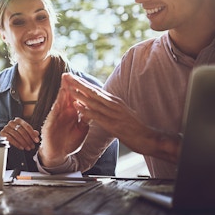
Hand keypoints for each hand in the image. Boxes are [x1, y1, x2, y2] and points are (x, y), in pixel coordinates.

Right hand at [0, 118, 38, 150]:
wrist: (7, 134)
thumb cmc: (17, 133)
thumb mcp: (25, 131)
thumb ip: (31, 132)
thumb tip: (37, 134)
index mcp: (18, 120)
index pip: (27, 126)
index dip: (32, 134)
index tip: (37, 140)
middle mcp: (12, 122)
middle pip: (21, 131)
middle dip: (28, 139)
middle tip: (32, 146)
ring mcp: (6, 127)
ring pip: (16, 135)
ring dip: (23, 142)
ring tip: (28, 148)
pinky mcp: (2, 133)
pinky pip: (10, 139)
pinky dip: (16, 144)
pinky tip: (21, 147)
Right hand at [38, 73, 89, 166]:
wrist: (59, 154)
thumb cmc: (69, 142)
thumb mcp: (81, 129)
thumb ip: (85, 119)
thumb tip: (92, 110)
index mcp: (72, 113)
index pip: (76, 98)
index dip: (79, 88)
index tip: (82, 78)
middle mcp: (64, 113)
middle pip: (67, 96)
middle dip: (68, 84)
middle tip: (69, 73)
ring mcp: (57, 117)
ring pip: (61, 101)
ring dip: (62, 90)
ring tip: (64, 79)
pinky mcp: (51, 123)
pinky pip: (55, 111)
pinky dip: (58, 103)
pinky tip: (61, 96)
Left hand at [62, 73, 179, 162]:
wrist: (149, 139)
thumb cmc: (134, 128)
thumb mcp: (120, 113)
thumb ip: (109, 107)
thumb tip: (99, 102)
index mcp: (114, 101)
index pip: (95, 89)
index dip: (81, 82)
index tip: (70, 76)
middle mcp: (114, 104)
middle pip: (92, 91)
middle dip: (77, 83)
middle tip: (65, 75)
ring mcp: (114, 114)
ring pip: (93, 101)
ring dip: (79, 93)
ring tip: (67, 86)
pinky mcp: (113, 124)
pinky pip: (97, 115)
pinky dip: (86, 109)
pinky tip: (76, 105)